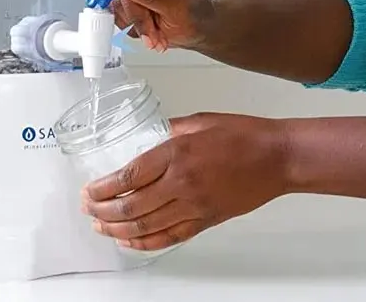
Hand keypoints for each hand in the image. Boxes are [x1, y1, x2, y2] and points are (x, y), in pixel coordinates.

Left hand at [82, 113, 289, 251]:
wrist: (277, 157)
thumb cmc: (245, 135)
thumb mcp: (200, 121)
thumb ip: (170, 130)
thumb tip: (150, 136)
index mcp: (177, 153)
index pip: (127, 177)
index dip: (102, 189)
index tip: (89, 191)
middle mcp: (181, 183)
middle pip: (129, 207)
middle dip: (102, 212)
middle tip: (88, 209)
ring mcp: (193, 206)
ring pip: (145, 228)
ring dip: (117, 231)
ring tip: (101, 227)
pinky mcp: (205, 221)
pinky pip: (168, 238)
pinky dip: (145, 244)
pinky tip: (131, 242)